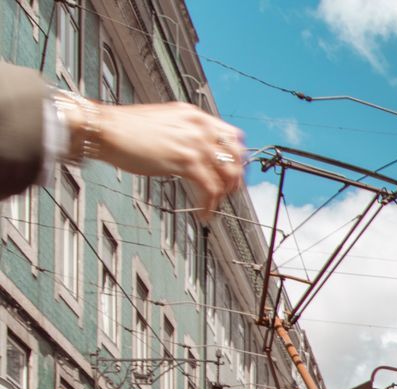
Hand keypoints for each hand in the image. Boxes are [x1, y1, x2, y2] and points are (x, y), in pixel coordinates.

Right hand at [92, 101, 246, 222]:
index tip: (235, 170)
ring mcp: (194, 143)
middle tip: (229, 192)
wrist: (105, 128)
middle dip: (235, 177)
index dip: (237, 157)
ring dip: (223, 194)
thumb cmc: (125, 128)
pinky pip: (210, 189)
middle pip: (235, 156)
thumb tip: (194, 152)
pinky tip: (203, 213)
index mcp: (194, 115)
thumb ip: (183, 134)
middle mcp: (199, 126)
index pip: (232, 136)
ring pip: (226, 175)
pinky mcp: (186, 161)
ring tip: (215, 204)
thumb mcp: (163, 122)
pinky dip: (209, 204)